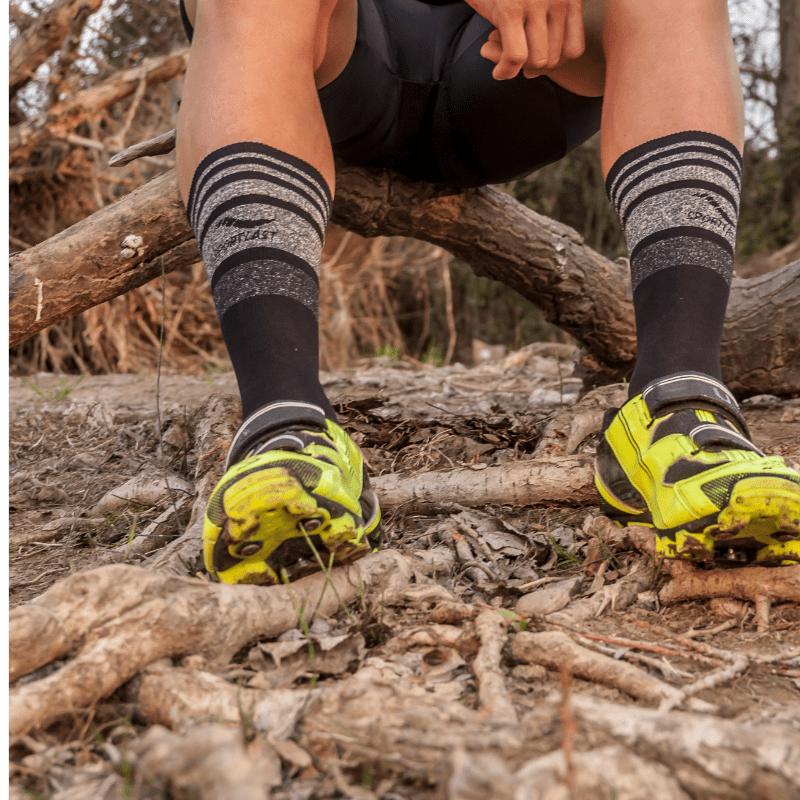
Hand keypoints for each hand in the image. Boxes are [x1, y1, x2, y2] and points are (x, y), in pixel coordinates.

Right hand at [470, 0, 584, 79]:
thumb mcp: (534, 4)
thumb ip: (543, 30)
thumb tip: (533, 73)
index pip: (574, 50)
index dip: (553, 64)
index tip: (531, 61)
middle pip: (554, 59)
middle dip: (528, 66)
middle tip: (507, 51)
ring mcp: (536, 3)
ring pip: (537, 61)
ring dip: (514, 66)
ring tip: (496, 48)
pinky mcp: (510, 9)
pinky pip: (516, 56)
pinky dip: (505, 70)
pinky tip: (497, 71)